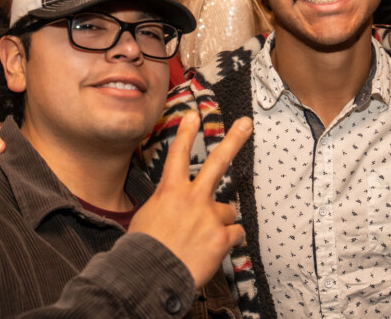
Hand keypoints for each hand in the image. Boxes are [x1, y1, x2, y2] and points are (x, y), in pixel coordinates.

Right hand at [129, 111, 250, 287]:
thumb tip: (173, 206)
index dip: (187, 132)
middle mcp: (192, 198)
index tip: (194, 115)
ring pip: (228, 210)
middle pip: (217, 162)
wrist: (151, 276)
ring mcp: (209, 215)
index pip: (178, 155)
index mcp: (170, 192)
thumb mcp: (146, 217)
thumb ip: (165, 205)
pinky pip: (236, 233)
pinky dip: (229, 241)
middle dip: (234, 140)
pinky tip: (215, 249)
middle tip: (246, 124)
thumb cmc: (144, 249)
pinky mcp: (222, 236)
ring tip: (204, 238)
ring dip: (221, 222)